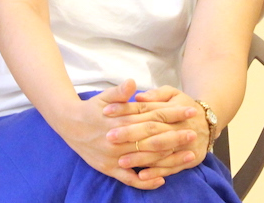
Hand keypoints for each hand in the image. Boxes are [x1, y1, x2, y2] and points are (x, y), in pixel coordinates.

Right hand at [52, 81, 197, 189]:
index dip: (173, 113)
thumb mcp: (104, 96)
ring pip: (145, 159)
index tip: (190, 111)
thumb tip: (132, 83)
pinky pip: (129, 178)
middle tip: (195, 134)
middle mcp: (119, 139)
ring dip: (168, 158)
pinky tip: (161, 180)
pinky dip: (145, 181)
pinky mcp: (109, 168)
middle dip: (176, 136)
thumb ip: (119, 91)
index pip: (153, 116)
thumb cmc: (91, 108)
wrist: (69, 124)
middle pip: (153, 138)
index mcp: (122, 120)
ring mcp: (115, 156)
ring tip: (188, 156)